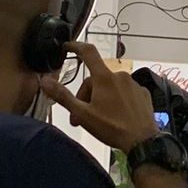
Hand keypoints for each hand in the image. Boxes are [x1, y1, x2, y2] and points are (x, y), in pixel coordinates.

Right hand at [39, 42, 158, 151]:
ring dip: (101, 99)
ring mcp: (134, 84)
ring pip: (111, 86)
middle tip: (79, 117)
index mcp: (104, 77)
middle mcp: (120, 75)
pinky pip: (125, 92)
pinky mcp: (144, 94)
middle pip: (96, 79)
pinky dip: (117, 101)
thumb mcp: (83, 114)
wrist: (143, 142)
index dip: (75, 46)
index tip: (67, 46)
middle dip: (86, 95)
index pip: (88, 52)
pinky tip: (116, 116)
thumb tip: (44, 80)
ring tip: (98, 120)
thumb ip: (63, 96)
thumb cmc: (111, 128)